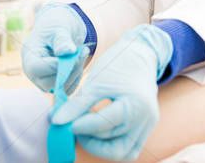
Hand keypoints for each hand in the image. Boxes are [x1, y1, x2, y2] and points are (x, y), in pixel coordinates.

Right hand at [21, 3, 89, 92]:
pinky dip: (77, 76)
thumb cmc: (55, 27)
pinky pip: (69, 89)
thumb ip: (62, 39)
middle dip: (70, 68)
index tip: (73, 52)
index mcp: (28, 57)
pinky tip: (78, 62)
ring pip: (62, 88)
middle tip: (83, 51)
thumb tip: (68, 51)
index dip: (56, 64)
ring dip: (76, 72)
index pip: (36, 69)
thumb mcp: (58, 28)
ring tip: (81, 53)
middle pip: (50, 82)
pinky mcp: (54, 86)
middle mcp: (33, 74)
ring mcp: (43, 82)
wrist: (58, 32)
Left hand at [51, 24, 172, 160]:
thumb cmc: (117, 64)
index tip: (62, 123)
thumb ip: (77, 104)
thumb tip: (56, 121)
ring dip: (101, 148)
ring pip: (123, 152)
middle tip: (72, 128)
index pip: (104, 124)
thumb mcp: (96, 81)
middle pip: (113, 143)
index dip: (80, 126)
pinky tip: (98, 134)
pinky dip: (113, 145)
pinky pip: (130, 148)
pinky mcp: (146, 128)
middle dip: (89, 140)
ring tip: (85, 132)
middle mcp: (145, 119)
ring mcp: (148, 125)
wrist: (139, 54)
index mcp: (134, 104)